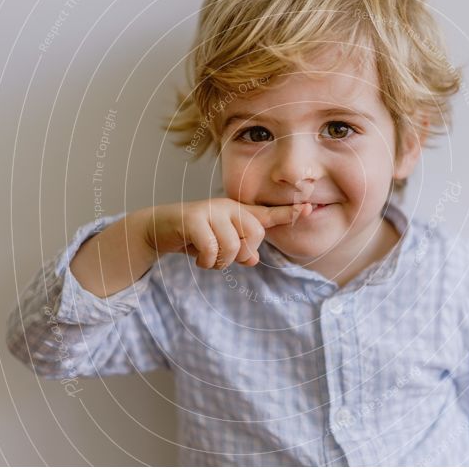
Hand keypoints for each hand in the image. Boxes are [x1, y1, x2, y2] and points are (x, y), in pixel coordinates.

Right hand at [139, 198, 311, 268]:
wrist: (158, 229)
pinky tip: (197, 258)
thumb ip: (240, 251)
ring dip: (219, 262)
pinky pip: (212, 249)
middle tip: (220, 255)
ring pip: (233, 247)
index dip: (289, 214)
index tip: (309, 208)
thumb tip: (253, 259)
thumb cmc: (193, 238)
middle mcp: (228, 207)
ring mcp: (211, 210)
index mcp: (238, 213)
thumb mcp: (220, 246)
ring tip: (207, 256)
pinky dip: (205, 261)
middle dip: (240, 253)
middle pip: (255, 235)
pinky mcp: (194, 219)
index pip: (268, 214)